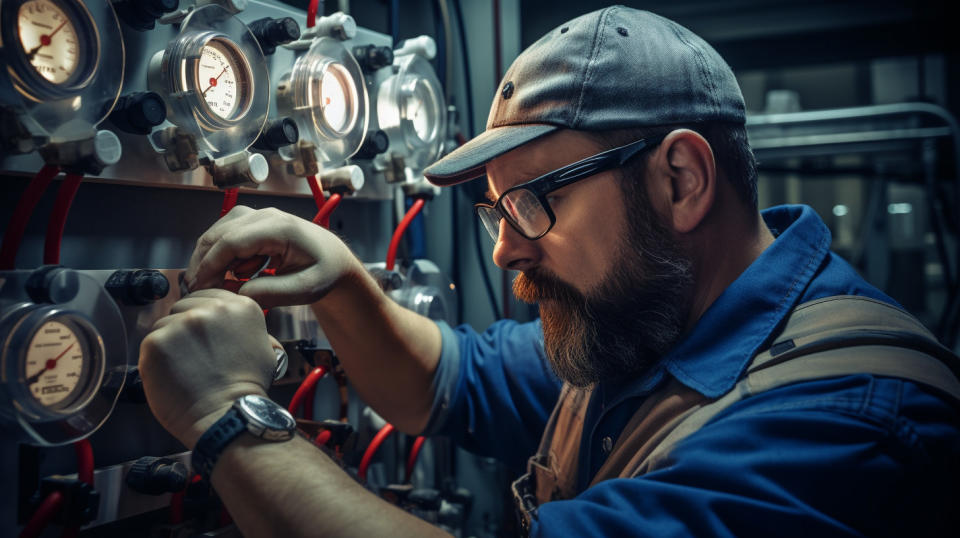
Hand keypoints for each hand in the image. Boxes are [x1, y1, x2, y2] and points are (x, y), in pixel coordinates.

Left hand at [138, 288, 276, 447]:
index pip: (207, 295)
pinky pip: (150, 343)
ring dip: (170, 344)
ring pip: (164, 324)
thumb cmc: (244, 391)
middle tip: (194, 355)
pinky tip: (172, 375)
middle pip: (183, 306)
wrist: (226, 416)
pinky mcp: (158, 341)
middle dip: (184, 328)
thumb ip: (245, 328)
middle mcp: (213, 308)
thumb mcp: (263, 349)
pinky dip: (156, 360)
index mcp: (241, 306)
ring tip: (185, 368)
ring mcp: (184, 323)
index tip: (203, 335)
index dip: (202, 316)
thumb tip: (234, 324)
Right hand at [184, 206, 361, 308]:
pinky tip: (231, 276)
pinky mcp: (252, 223)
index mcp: (281, 228)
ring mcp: (257, 216)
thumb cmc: (324, 273)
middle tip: (201, 292)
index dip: (211, 266)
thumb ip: (273, 293)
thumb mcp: (305, 289)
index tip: (202, 289)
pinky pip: (224, 236)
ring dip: (209, 260)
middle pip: (218, 234)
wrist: (333, 261)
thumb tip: (239, 293)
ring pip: (216, 233)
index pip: (232, 241)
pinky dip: (219, 256)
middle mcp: (266, 215)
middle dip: (203, 264)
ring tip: (216, 287)